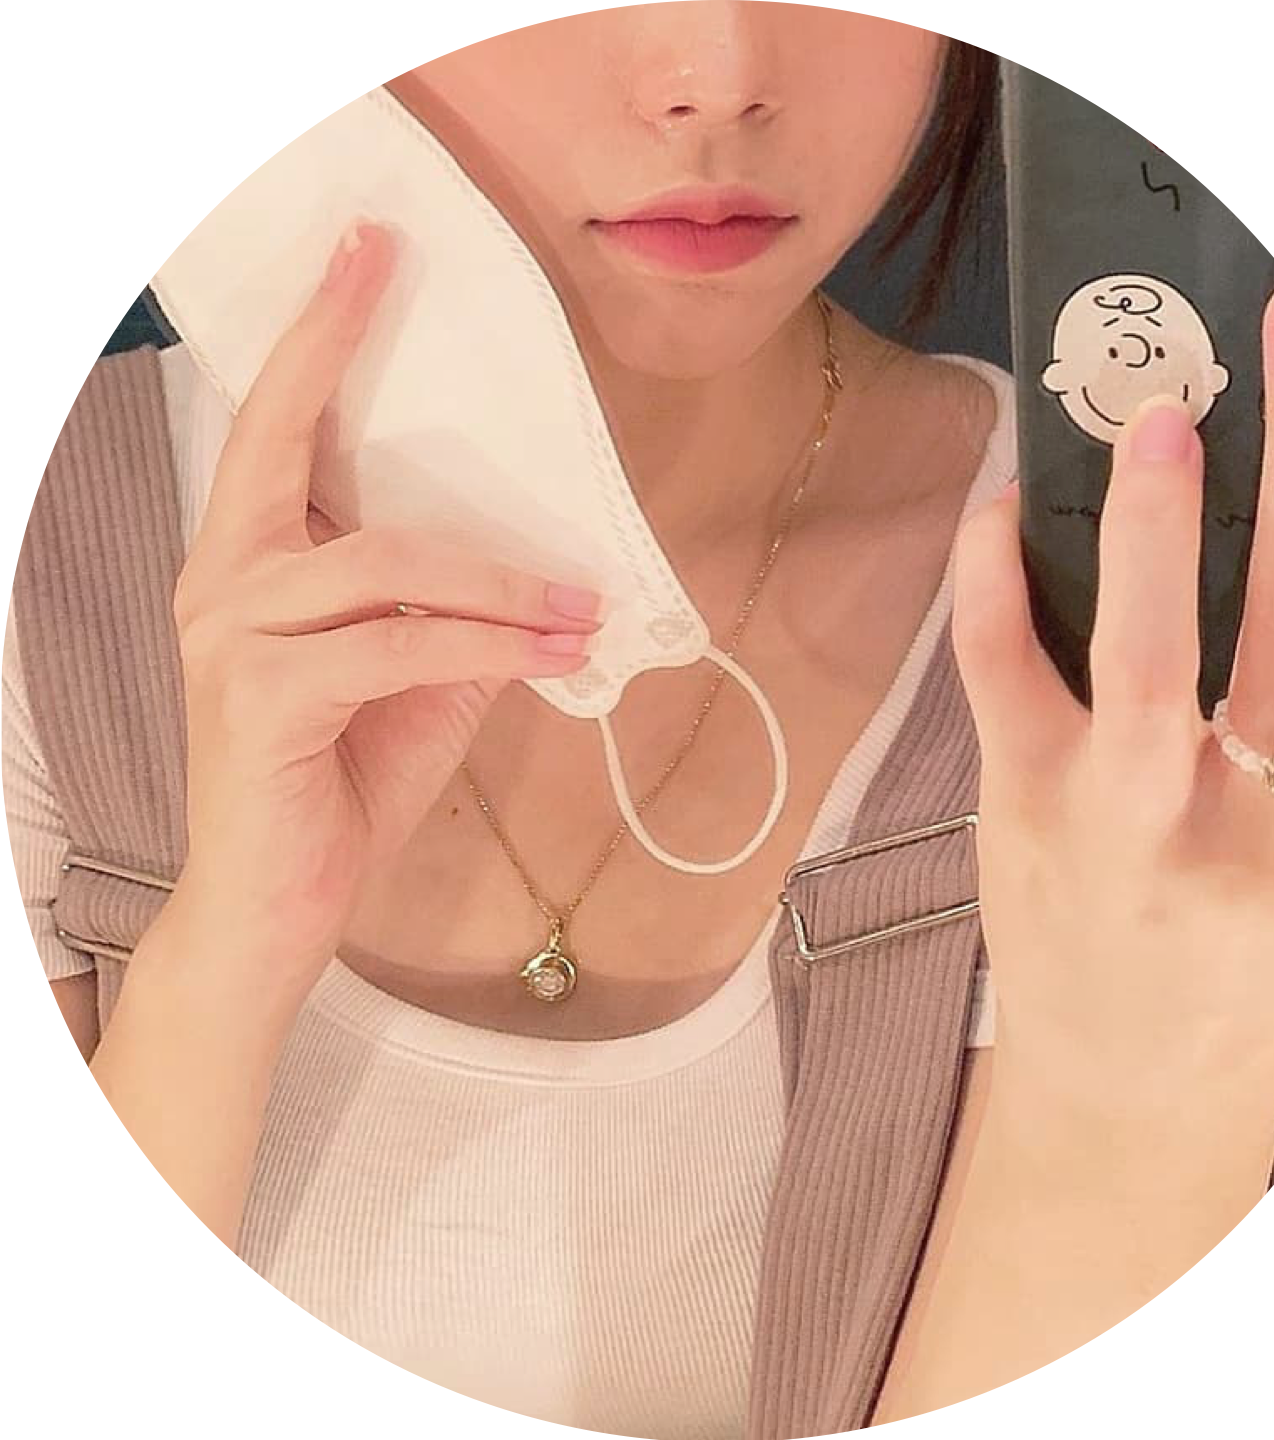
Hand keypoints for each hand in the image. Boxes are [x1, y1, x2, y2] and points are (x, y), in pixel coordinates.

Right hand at [165, 219, 605, 1002]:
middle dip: (344, 347)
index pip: (276, 428)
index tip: (363, 252)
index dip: (317, 336)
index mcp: (251, 563)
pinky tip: (561, 656)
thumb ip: (457, 617)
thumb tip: (548, 575)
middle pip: (289, 445)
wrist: (278, 908)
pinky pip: (403, 645)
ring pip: (388, 560)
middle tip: (396, 266)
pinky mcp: (261, 696)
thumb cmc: (339, 786)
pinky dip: (494, 647)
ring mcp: (231, 635)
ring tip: (588, 605)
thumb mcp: (415, 686)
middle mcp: (220, 580)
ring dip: (506, 580)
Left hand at [949, 281, 1273, 1108]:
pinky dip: (995, 575)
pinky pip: (999, 669)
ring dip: (1156, 533)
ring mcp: (1129, 819)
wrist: (1132, 1081)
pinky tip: (1007, 501)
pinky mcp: (1025, 803)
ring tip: (1164, 422)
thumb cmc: (1263, 967)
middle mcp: (1262, 835)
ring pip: (1145, 658)